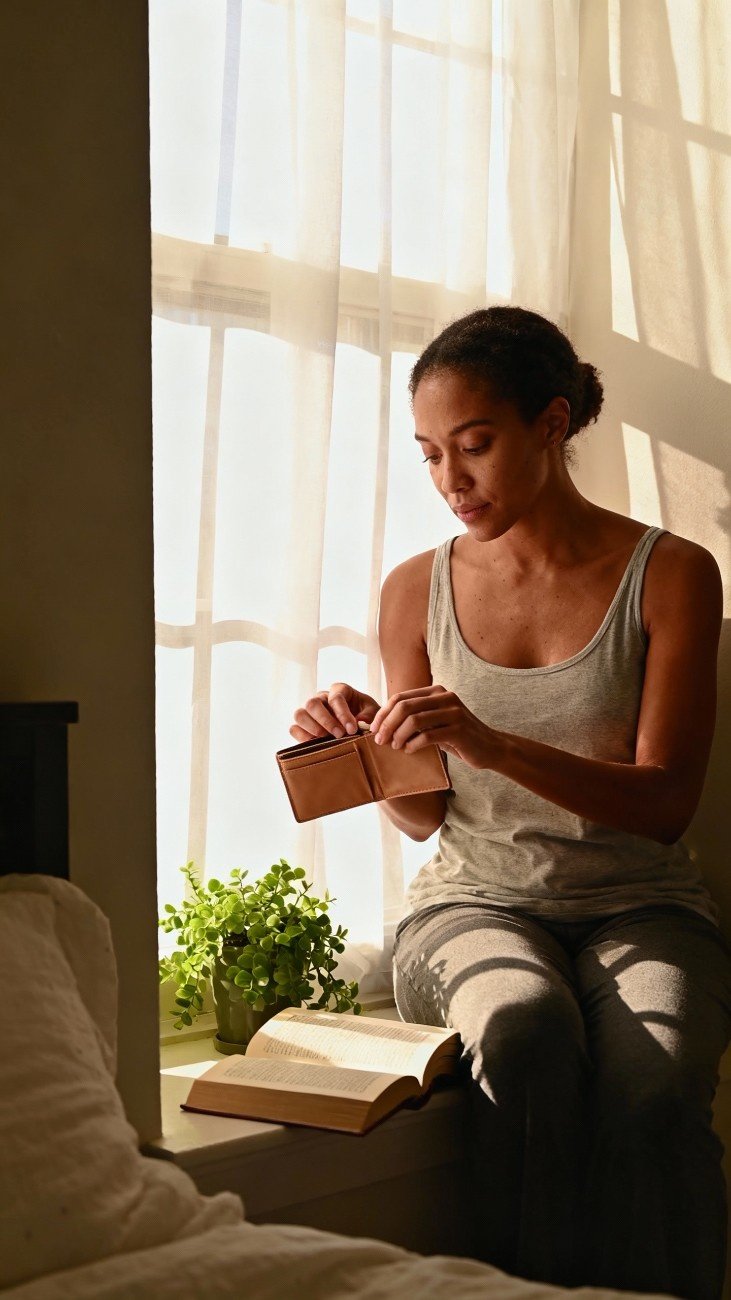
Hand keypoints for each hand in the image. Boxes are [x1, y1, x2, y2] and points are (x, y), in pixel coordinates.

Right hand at [290, 682, 379, 742]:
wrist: (362, 725)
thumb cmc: (367, 715)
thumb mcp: (374, 712)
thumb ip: (370, 715)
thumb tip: (359, 721)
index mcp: (339, 690)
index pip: (335, 698)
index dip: (343, 714)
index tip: (352, 730)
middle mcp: (321, 698)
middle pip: (312, 704)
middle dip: (326, 721)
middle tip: (339, 735)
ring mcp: (310, 711)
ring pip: (299, 714)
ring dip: (312, 728)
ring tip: (327, 739)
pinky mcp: (303, 725)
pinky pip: (294, 729)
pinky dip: (302, 737)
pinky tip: (317, 743)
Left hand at [370, 685, 499, 768]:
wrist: (490, 748)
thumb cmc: (457, 736)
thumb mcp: (435, 722)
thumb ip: (415, 718)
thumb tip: (381, 724)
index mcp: (436, 692)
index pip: (401, 697)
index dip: (383, 713)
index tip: (372, 729)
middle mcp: (445, 697)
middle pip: (405, 707)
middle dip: (387, 724)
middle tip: (379, 740)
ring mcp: (454, 712)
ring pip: (414, 720)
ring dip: (399, 735)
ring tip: (394, 747)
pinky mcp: (459, 730)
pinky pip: (428, 736)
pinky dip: (414, 745)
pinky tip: (409, 751)